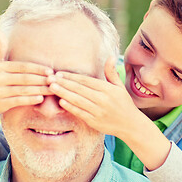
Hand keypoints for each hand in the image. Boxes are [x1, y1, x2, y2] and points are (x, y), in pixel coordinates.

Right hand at [0, 32, 53, 124]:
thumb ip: (1, 50)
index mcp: (1, 67)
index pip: (23, 67)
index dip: (38, 69)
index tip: (51, 71)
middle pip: (25, 78)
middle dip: (42, 79)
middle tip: (55, 80)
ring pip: (24, 90)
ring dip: (40, 90)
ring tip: (52, 89)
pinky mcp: (0, 103)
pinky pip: (18, 101)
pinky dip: (30, 99)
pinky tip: (40, 98)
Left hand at [49, 57, 171, 169]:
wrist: (131, 125)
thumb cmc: (124, 104)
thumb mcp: (120, 87)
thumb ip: (112, 72)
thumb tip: (110, 56)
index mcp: (108, 89)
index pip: (86, 81)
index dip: (72, 77)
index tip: (59, 73)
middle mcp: (103, 99)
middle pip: (80, 89)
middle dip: (64, 83)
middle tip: (50, 78)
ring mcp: (98, 111)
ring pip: (78, 100)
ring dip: (63, 93)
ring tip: (52, 87)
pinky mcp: (95, 122)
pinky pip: (80, 113)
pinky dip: (71, 107)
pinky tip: (61, 102)